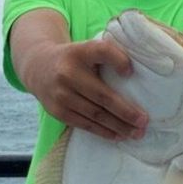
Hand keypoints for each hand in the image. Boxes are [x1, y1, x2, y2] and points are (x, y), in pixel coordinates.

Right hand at [26, 38, 147, 140]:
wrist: (38, 67)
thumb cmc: (74, 59)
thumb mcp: (87, 49)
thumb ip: (108, 55)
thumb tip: (135, 73)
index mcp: (80, 52)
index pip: (101, 51)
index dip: (118, 60)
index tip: (130, 72)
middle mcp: (68, 72)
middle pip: (102, 95)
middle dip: (126, 111)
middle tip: (144, 121)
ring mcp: (61, 94)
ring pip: (95, 114)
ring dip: (118, 126)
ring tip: (136, 133)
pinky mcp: (57, 111)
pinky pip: (85, 124)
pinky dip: (103, 131)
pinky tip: (118, 135)